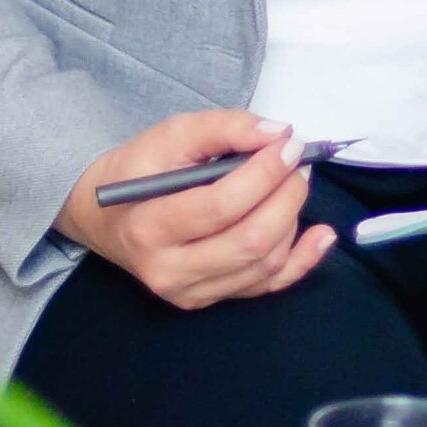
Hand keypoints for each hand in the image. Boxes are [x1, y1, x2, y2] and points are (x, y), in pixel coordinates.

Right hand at [56, 110, 336, 309]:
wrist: (105, 215)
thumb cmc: (141, 169)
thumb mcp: (172, 134)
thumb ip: (224, 127)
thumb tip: (277, 133)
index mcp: (149, 227)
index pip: (222, 206)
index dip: (265, 174)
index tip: (289, 145)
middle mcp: (168, 271)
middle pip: (250, 241)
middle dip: (287, 196)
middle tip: (298, 164)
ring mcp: (190, 293)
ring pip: (265, 264)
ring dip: (293, 219)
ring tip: (295, 183)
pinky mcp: (209, 299)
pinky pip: (267, 286)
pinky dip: (302, 261)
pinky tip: (322, 235)